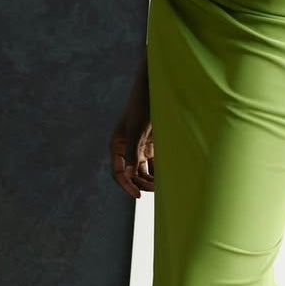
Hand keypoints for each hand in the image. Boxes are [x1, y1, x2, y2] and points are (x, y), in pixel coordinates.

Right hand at [110, 58, 154, 198]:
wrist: (156, 90)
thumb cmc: (142, 106)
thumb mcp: (136, 129)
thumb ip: (132, 150)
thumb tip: (128, 172)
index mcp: (117, 146)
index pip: (118, 172)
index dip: (126, 185)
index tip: (138, 195)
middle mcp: (127, 148)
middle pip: (131, 174)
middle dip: (140, 183)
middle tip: (154, 190)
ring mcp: (139, 147)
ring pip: (142, 171)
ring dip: (149, 180)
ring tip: (160, 187)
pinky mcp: (152, 145)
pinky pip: (154, 163)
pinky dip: (159, 171)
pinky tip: (167, 177)